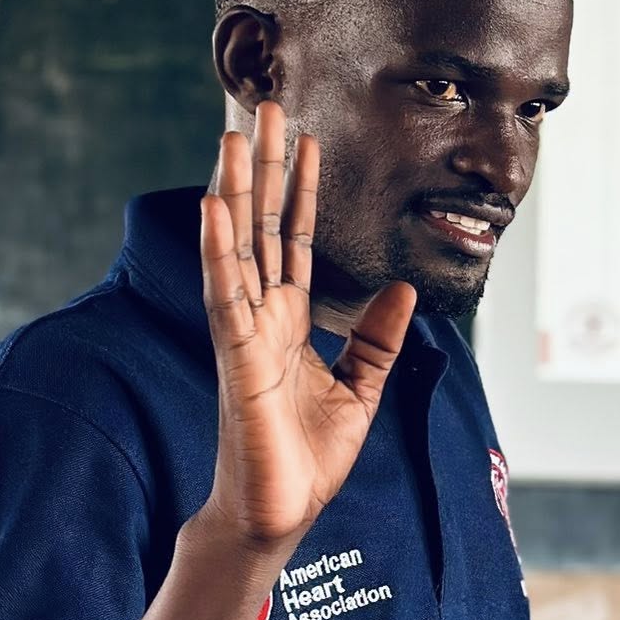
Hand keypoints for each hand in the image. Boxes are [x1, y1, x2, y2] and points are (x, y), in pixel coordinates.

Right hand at [199, 104, 417, 549]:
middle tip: (266, 108)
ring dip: (234, 190)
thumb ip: (378, 339)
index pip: (293, 241)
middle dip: (264, 168)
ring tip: (233, 135)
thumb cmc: (307, 458)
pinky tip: (214, 206)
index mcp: (287, 323)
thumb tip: (405, 290)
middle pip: (260, 226)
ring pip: (236, 246)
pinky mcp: (236, 356)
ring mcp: (244, 332)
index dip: (299, 191)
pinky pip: (224, 293)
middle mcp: (260, 317)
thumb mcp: (362, 389)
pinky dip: (217, 249)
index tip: (305, 140)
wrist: (280, 512)